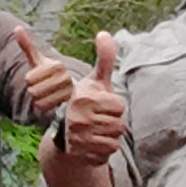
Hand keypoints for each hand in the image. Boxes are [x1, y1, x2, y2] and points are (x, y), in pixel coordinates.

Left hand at [12, 21, 77, 119]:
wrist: (65, 90)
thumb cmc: (48, 74)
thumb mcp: (37, 60)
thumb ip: (27, 45)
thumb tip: (16, 27)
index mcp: (58, 65)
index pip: (29, 78)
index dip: (29, 79)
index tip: (39, 77)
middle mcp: (66, 78)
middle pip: (33, 90)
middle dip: (33, 90)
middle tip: (42, 87)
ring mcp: (69, 93)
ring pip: (38, 101)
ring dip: (38, 99)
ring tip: (46, 94)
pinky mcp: (68, 106)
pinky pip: (45, 109)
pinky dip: (44, 107)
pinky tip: (50, 102)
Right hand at [59, 32, 127, 165]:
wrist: (66, 133)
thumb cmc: (84, 102)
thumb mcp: (94, 80)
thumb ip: (104, 58)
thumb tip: (104, 32)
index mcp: (83, 98)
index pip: (119, 105)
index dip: (114, 106)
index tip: (101, 104)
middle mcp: (79, 118)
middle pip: (119, 125)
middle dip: (113, 123)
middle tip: (98, 119)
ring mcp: (79, 138)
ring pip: (115, 140)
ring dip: (109, 137)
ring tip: (96, 131)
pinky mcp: (80, 154)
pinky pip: (108, 154)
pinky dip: (103, 151)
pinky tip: (93, 144)